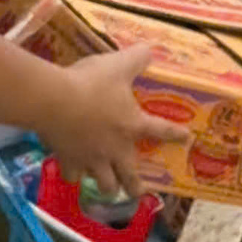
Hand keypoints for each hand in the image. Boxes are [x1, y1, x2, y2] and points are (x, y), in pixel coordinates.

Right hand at [38, 42, 179, 199]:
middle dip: (135, 188)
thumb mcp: (118, 64)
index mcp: (132, 125)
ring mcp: (91, 159)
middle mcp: (115, 149)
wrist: (54, 101)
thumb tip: (150, 49)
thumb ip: (136, 58)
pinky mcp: (68, 160)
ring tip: (108, 189)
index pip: (161, 130)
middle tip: (138, 192)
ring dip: (108, 187)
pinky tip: (74, 172)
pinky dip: (74, 175)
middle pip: (129, 177)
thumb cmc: (91, 83)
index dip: (176, 135)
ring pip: (103, 184)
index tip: (187, 139)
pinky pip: (73, 175)